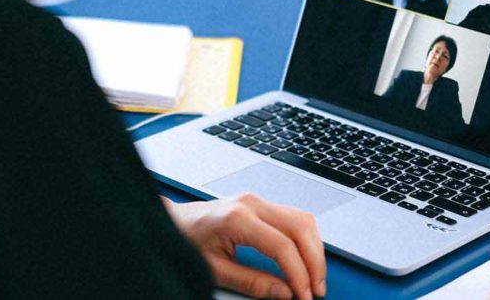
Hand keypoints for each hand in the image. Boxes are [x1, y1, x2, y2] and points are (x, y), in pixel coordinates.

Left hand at [162, 193, 325, 299]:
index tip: (304, 295)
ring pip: (303, 220)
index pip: (282, 246)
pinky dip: (306, 240)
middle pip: (301, 229)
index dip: (299, 274)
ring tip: (313, 279)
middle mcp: (251, 203)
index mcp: (237, 218)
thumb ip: (252, 282)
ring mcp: (257, 200)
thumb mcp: (215, 269)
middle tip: (316, 290)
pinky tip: (305, 259)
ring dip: (314, 250)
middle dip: (314, 262)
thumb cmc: (187, 240)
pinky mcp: (260, 204)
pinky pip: (295, 218)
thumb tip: (284, 292)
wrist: (173, 221)